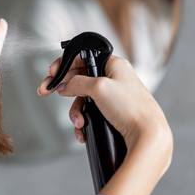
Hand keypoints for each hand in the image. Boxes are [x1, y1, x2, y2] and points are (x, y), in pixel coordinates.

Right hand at [37, 55, 170, 152]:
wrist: (148, 137)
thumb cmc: (131, 108)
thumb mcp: (99, 88)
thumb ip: (77, 82)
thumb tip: (64, 86)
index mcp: (114, 65)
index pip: (83, 58)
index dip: (65, 64)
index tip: (51, 73)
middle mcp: (114, 78)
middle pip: (79, 79)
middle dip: (65, 90)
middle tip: (46, 92)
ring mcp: (114, 96)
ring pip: (83, 99)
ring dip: (75, 111)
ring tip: (78, 122)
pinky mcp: (114, 113)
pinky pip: (91, 113)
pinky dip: (83, 121)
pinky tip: (82, 131)